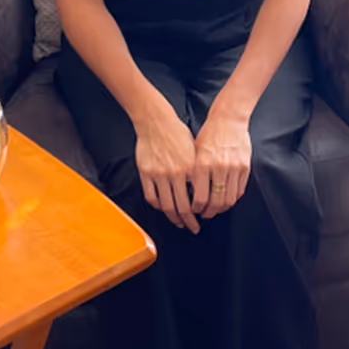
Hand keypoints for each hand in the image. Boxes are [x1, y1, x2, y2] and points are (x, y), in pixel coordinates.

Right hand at [134, 103, 200, 233]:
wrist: (156, 121)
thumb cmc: (178, 133)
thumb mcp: (195, 150)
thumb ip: (198, 170)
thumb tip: (203, 189)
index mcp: (191, 167)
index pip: (197, 197)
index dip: (200, 212)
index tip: (202, 218)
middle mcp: (176, 173)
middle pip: (182, 206)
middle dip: (189, 221)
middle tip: (192, 227)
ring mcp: (159, 174)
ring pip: (166, 205)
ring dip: (173, 217)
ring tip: (179, 222)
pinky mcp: (146, 173)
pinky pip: (151, 196)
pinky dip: (158, 205)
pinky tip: (163, 208)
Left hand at [191, 109, 251, 218]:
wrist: (229, 119)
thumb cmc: (209, 134)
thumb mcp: (195, 152)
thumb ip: (194, 173)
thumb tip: (191, 194)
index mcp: (203, 164)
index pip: (200, 197)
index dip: (197, 208)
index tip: (194, 210)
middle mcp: (219, 167)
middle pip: (216, 201)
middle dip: (209, 212)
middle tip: (205, 214)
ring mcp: (234, 168)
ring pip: (229, 199)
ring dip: (222, 207)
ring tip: (216, 208)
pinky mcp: (245, 167)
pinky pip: (239, 190)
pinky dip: (233, 198)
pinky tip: (227, 198)